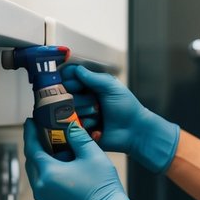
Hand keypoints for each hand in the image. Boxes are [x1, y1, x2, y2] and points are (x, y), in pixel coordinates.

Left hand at [23, 119, 147, 199]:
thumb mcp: (92, 154)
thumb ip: (78, 137)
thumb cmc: (102, 187)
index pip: (32, 148)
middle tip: (40, 132)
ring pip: (36, 174)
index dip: (30, 133)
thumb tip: (70, 126)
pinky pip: (43, 184)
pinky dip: (46, 173)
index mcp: (48, 174)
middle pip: (31, 162)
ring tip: (49, 148)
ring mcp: (46, 199)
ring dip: (40, 160)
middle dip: (34, 145)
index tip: (30, 122)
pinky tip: (58, 165)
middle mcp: (42, 188)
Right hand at [62, 64, 179, 173]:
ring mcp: (80, 113)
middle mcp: (82, 98)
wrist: (134, 130)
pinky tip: (97, 125)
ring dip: (84, 112)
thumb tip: (76, 69)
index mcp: (89, 85)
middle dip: (80, 99)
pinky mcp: (80, 129)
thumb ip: (93, 78)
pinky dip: (85, 124)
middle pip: (65, 94)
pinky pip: (72, 125)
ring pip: (67, 110)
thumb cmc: (127, 106)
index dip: (69, 81)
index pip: (69, 78)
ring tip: (98, 114)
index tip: (75, 85)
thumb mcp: (112, 87)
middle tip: (94, 102)